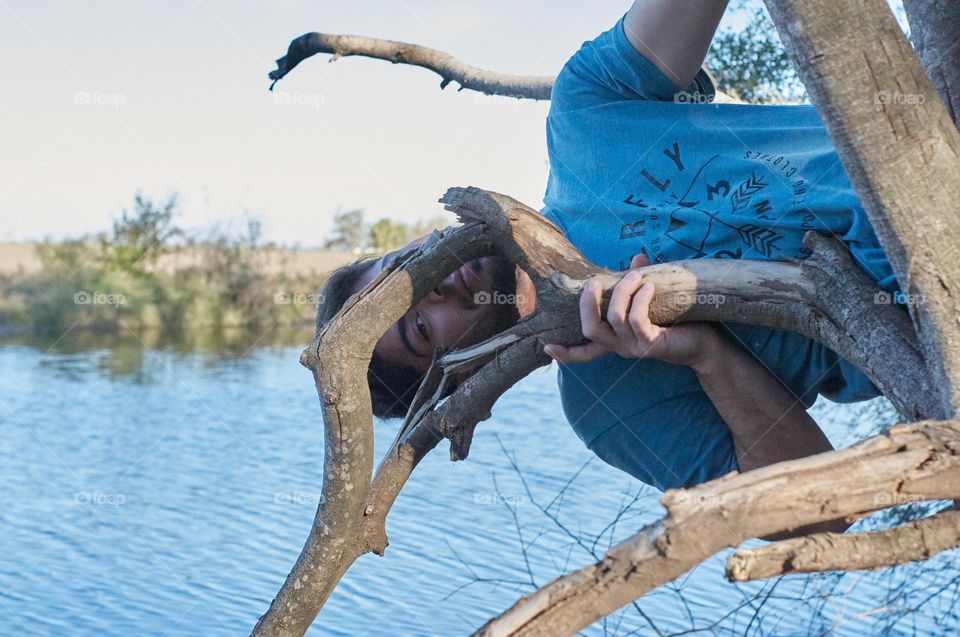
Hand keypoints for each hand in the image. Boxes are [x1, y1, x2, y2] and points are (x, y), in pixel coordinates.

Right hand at [544, 253, 718, 366]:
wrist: (708, 343)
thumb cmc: (681, 321)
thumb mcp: (654, 299)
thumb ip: (640, 283)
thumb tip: (637, 257)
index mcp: (617, 340)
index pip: (586, 352)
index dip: (566, 353)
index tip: (546, 348)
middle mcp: (622, 347)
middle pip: (590, 330)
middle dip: (588, 303)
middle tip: (594, 282)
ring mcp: (636, 348)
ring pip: (613, 319)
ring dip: (622, 292)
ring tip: (636, 276)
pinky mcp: (652, 345)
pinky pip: (636, 320)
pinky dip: (640, 299)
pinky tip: (649, 286)